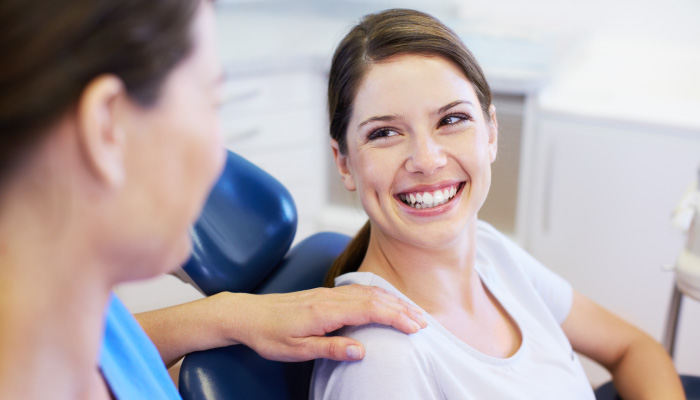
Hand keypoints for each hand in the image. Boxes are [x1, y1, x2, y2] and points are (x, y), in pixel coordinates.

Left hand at [217, 285, 427, 361]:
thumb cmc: (269, 335)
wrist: (247, 314)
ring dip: (392, 300)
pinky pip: (358, 290)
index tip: (415, 327)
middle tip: (424, 322)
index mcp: (325, 311)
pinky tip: (385, 301)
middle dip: (402, 308)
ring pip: (368, 291)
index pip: (370, 309)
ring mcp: (328, 293)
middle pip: (375, 297)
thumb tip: (362, 350)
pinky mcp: (324, 294)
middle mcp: (330, 297)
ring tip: (412, 312)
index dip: (396, 317)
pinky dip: (378, 295)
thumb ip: (330, 348)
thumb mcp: (296, 349)